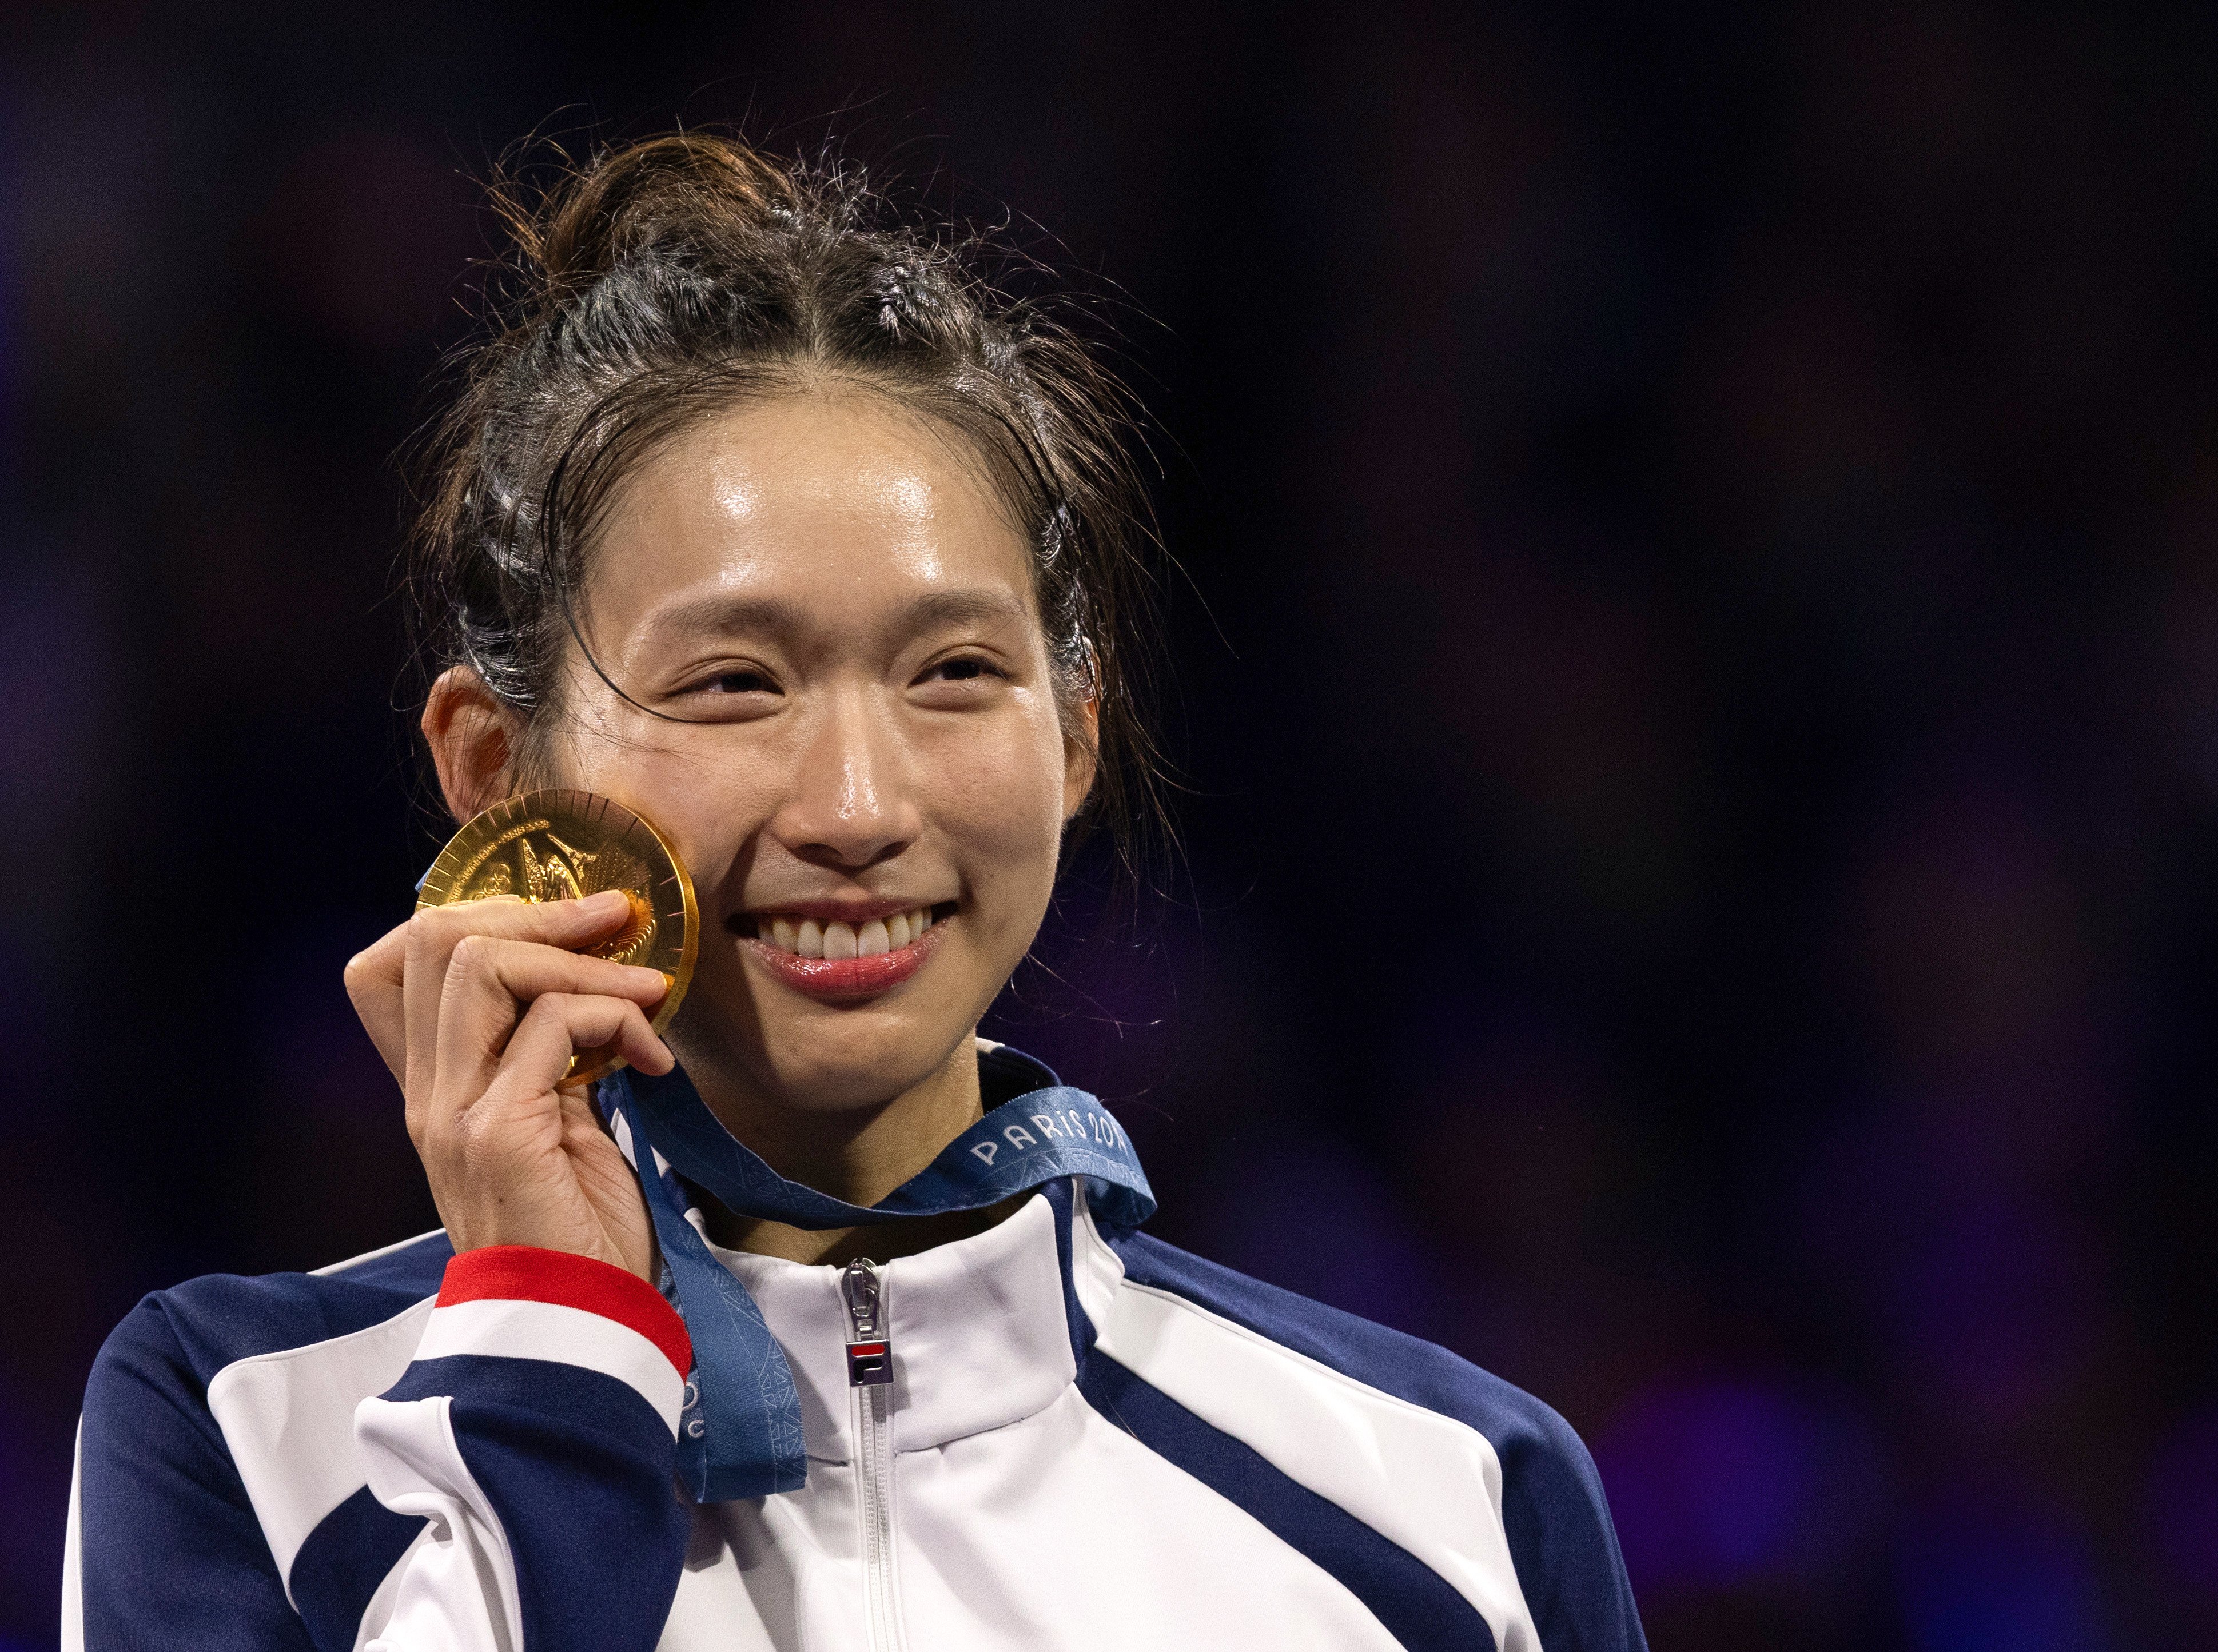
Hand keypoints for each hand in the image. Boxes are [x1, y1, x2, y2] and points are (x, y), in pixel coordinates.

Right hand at [344, 890, 675, 1280]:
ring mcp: (454, 1111)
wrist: (578, 1325)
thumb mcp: (558, 1123)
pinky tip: (652, 1058)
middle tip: (611, 928)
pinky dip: (616, 1017)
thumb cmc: (579, 1229)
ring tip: (647, 995)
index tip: (563, 930)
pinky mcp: (498, 1133)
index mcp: (435, 1085)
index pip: (396, 963)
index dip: (478, 917)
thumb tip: (595, 983)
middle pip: (433, 938)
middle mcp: (428, 1092)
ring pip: (482, 963)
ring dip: (581, 961)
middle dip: (535, 911)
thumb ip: (552, 1057)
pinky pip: (553, 1024)